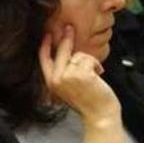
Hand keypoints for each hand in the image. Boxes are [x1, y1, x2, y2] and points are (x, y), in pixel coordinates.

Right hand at [38, 25, 123, 142]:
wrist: (99, 114)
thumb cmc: (89, 102)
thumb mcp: (71, 87)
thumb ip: (66, 73)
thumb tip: (71, 55)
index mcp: (51, 83)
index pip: (44, 60)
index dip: (45, 46)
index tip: (47, 35)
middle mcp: (56, 79)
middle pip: (60, 52)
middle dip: (66, 38)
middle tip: (69, 28)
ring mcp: (67, 76)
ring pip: (78, 55)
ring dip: (90, 61)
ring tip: (95, 74)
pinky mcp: (80, 74)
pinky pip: (88, 59)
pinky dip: (96, 65)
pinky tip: (98, 75)